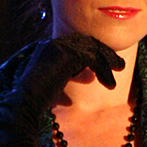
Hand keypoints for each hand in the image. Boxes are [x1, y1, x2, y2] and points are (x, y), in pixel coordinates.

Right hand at [7, 36, 123, 136]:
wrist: (25, 104)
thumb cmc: (37, 102)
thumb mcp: (56, 86)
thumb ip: (70, 78)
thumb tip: (85, 80)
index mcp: (49, 48)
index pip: (77, 44)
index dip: (94, 53)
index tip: (107, 66)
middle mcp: (53, 43)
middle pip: (86, 41)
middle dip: (105, 53)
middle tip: (120, 65)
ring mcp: (59, 46)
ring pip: (91, 48)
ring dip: (108, 59)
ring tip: (121, 69)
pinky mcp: (65, 54)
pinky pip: (91, 57)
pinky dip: (103, 69)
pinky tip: (110, 84)